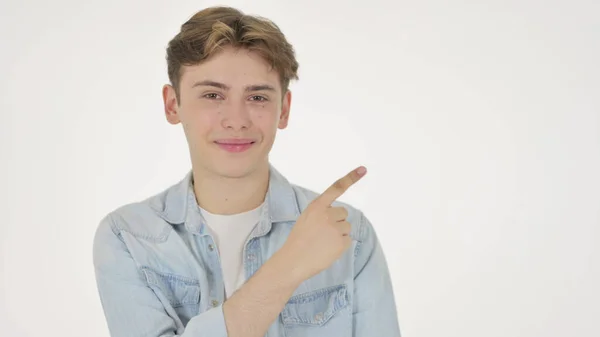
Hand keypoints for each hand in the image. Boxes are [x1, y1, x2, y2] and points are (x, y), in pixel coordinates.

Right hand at [280, 166, 366, 280]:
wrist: (293, 261)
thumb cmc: (299, 240)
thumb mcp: (306, 218)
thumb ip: (321, 212)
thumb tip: (340, 214)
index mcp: (316, 206)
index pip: (335, 188)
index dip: (350, 178)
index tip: (363, 169)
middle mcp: (327, 214)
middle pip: (343, 213)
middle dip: (337, 221)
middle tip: (322, 233)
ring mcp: (335, 228)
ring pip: (346, 227)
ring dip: (338, 234)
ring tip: (322, 242)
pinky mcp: (341, 242)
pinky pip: (347, 240)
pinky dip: (340, 246)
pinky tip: (327, 250)